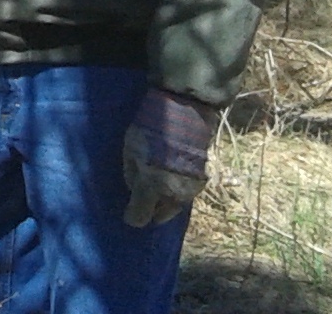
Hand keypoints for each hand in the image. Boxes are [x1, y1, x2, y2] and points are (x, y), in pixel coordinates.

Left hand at [123, 88, 215, 227]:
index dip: (132, 216)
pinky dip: (177, 192)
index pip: (140, 216)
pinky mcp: (202, 180)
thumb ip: (131, 175)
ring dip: (165, 202)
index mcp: (152, 187)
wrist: (185, 114)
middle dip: (150, 211)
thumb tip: (134, 189)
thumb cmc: (150, 129)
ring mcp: (191, 189)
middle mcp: (173, 194)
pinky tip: (170, 181)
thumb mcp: (130, 150)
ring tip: (156, 192)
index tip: (128, 214)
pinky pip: (186, 194)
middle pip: (160, 215)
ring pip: (175, 206)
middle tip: (142, 202)